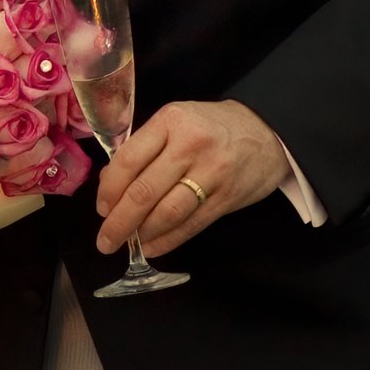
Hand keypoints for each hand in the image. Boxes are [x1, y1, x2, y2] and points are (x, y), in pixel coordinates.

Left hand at [95, 101, 286, 256]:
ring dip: (143, 234)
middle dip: (120, 221)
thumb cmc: (211, 126)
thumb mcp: (175, 121)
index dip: (109, 189)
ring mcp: (212, 173)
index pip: (129, 159)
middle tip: (105, 240)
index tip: (101, 208)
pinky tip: (152, 248)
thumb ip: (144, 148)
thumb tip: (108, 182)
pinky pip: (192, 224)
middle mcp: (190, 146)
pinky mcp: (228, 197)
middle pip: (145, 190)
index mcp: (170, 122)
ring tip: (127, 245)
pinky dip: (169, 240)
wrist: (268, 131)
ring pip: (168, 211)